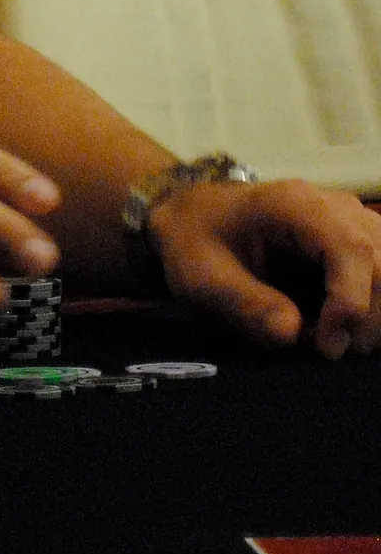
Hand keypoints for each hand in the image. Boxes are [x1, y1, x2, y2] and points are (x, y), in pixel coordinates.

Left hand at [147, 178, 380, 356]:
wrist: (191, 218)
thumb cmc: (194, 242)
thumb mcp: (201, 278)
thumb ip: (244, 304)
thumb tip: (293, 334)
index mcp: (294, 204)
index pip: (351, 248)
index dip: (351, 302)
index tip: (325, 344)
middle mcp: (333, 207)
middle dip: (365, 318)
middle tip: (322, 349)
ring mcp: (350, 223)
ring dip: (372, 316)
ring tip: (329, 339)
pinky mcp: (355, 244)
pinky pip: (380, 277)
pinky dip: (370, 309)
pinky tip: (338, 327)